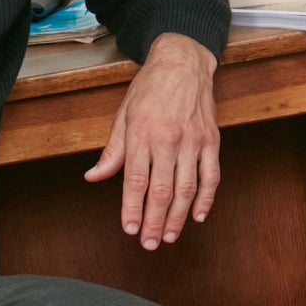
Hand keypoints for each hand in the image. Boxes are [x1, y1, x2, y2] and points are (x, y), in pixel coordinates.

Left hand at [83, 33, 219, 248]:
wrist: (183, 62)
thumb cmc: (149, 89)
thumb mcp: (123, 115)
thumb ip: (112, 151)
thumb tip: (94, 177)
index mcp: (141, 134)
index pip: (135, 180)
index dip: (132, 208)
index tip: (130, 229)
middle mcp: (168, 139)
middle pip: (161, 191)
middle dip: (155, 222)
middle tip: (150, 244)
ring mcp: (193, 141)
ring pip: (186, 188)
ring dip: (178, 217)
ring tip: (170, 236)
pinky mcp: (211, 140)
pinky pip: (211, 176)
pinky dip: (205, 199)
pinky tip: (197, 216)